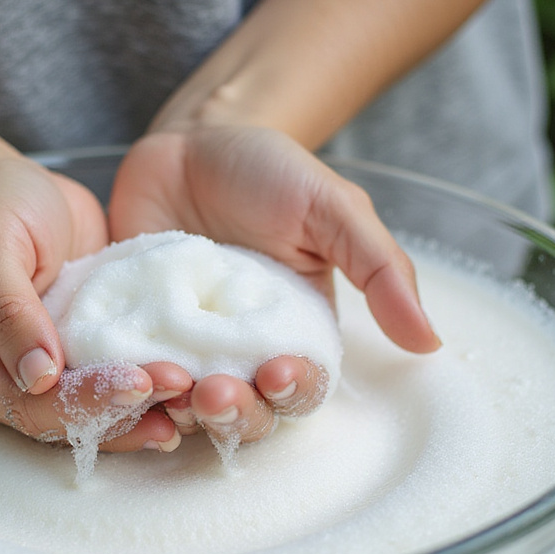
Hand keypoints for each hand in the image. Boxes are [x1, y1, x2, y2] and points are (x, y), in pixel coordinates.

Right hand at [0, 155, 187, 451]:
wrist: (7, 185)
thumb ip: (8, 310)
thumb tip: (38, 377)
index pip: (33, 407)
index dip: (88, 403)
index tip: (138, 383)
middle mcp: (9, 384)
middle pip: (71, 420)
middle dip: (127, 411)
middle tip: (183, 387)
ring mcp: (49, 373)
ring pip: (100, 411)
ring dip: (148, 407)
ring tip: (196, 395)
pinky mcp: (84, 353)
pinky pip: (117, 377)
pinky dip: (151, 381)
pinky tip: (192, 378)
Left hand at [108, 125, 440, 442]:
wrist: (189, 140)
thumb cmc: (268, 170)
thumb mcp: (333, 208)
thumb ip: (379, 270)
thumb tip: (430, 342)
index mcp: (296, 333)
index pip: (302, 389)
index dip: (293, 394)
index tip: (280, 371)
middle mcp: (241, 352)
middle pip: (244, 414)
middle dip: (235, 413)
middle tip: (216, 391)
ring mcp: (183, 347)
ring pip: (185, 406)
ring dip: (181, 409)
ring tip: (171, 386)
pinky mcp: (134, 335)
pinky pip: (131, 374)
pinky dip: (128, 383)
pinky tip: (124, 373)